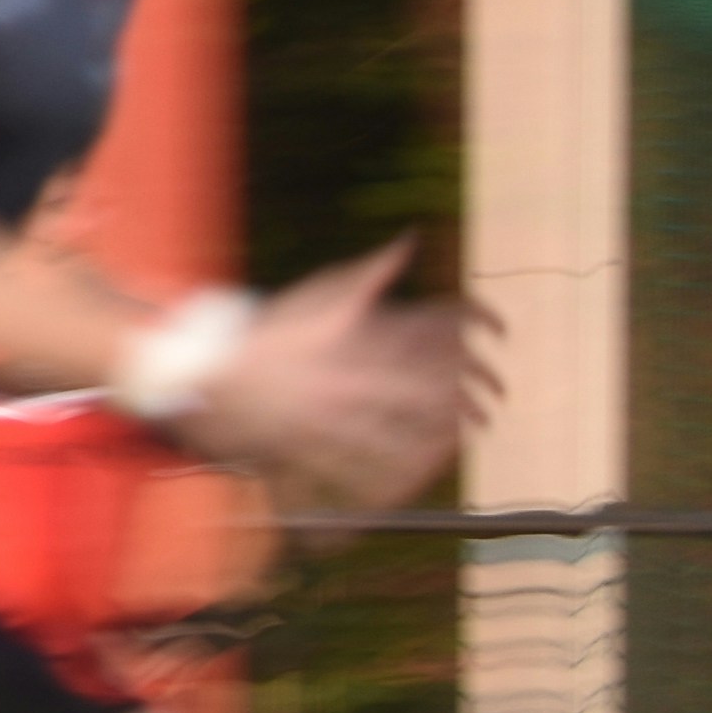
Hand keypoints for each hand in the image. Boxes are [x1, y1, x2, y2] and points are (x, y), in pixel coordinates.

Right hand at [193, 241, 486, 510]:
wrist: (212, 377)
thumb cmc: (271, 331)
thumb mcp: (321, 293)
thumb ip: (371, 272)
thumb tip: (409, 240)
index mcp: (356, 337)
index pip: (427, 332)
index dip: (471, 331)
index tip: (499, 333)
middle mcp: (350, 378)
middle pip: (426, 389)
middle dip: (468, 395)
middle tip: (494, 400)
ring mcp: (334, 416)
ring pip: (406, 430)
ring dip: (445, 435)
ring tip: (472, 434)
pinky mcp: (320, 448)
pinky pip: (367, 467)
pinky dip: (400, 472)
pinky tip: (427, 471)